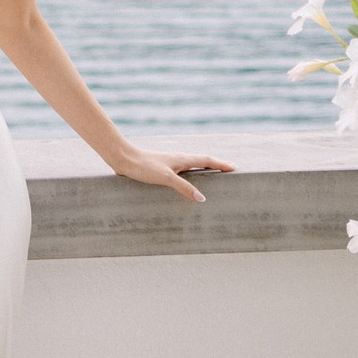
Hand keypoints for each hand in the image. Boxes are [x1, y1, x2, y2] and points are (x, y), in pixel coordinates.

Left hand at [107, 146, 235, 205]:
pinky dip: (190, 174)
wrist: (124, 159)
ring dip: (203, 169)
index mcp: (182, 159)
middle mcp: (178, 159)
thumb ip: (184, 188)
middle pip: (201, 160)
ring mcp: (169, 163)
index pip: (207, 160)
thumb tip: (202, 198)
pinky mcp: (160, 168)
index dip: (221, 164)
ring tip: (211, 175)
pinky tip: (185, 181)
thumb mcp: (166, 178)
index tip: (234, 167)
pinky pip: (181, 171)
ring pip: (191, 165)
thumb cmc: (144, 167)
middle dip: (215, 165)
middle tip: (228, 169)